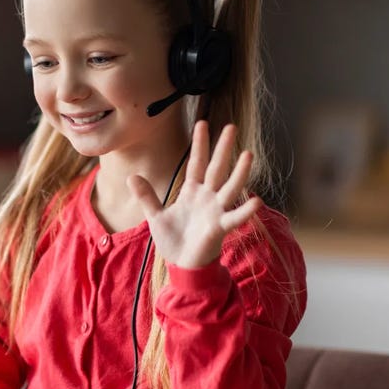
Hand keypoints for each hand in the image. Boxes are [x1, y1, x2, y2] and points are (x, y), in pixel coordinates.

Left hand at [127, 121, 261, 268]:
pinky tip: (256, 201)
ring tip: (248, 154)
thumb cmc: (174, 240)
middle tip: (230, 126)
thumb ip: (147, 196)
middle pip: (216, 168)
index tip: (201, 123)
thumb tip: (132, 177)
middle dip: (222, 148)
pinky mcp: (220, 228)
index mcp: (192, 192)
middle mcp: (207, 198)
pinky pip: (234, 218)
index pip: (196, 163)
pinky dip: (245, 211)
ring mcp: (216, 211)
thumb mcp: (156, 216)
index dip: (199, 144)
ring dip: (239, 172)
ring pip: (229, 187)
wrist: (182, 265)